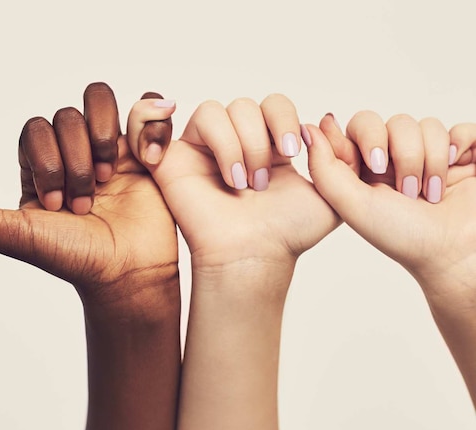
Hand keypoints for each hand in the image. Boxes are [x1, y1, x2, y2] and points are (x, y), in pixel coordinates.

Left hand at [0, 82, 180, 429]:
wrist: (127, 275)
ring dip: (103, 140)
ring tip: (111, 181)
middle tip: (84, 204)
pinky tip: (146, 161)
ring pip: (97, 101)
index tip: (55, 205)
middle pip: (65, 117)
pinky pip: (144, 106)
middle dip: (75, 163)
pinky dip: (145, 126)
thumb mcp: (15, 237)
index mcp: (38, 166)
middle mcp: (71, 151)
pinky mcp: (144, 147)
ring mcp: (108, 146)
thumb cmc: (73, 259)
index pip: (33, 130)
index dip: (46, 162)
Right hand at [129, 95, 338, 269]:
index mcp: (267, 143)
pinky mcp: (170, 158)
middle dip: (257, 139)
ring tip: (238, 183)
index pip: (274, 104)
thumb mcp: (333, 191)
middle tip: (261, 181)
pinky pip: (160, 118)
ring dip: (232, 145)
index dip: (283, 119)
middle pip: (244, 105)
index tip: (292, 153)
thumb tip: (321, 119)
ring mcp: (201, 149)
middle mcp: (234, 141)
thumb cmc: (287, 233)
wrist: (254, 255)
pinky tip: (197, 160)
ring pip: (214, 111)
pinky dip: (170, 124)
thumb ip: (339, 155)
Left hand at [306, 113, 466, 278]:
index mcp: (368, 169)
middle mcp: (398, 159)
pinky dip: (460, 146)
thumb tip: (306, 128)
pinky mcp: (464, 155)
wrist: (454, 255)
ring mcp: (433, 155)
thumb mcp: (352, 205)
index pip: (360, 128)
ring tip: (432, 194)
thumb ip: (324, 168)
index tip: (376, 166)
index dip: (367, 138)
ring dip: (431, 161)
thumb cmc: (403, 237)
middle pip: (395, 122)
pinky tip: (457, 169)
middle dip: (404, 155)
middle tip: (408, 191)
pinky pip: (460, 129)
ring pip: (428, 126)